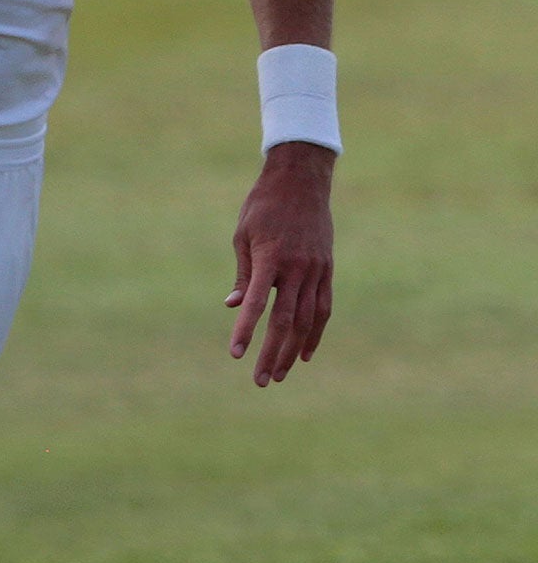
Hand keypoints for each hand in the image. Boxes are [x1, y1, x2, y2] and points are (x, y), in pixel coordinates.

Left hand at [226, 142, 335, 385]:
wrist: (301, 182)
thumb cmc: (263, 207)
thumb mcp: (243, 235)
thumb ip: (243, 274)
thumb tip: (234, 306)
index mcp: (269, 258)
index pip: (256, 303)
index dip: (246, 330)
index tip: (237, 355)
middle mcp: (296, 268)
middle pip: (285, 320)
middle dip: (272, 352)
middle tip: (261, 380)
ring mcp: (316, 271)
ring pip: (307, 320)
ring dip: (293, 350)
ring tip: (280, 373)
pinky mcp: (327, 270)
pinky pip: (323, 308)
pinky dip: (315, 333)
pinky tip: (305, 353)